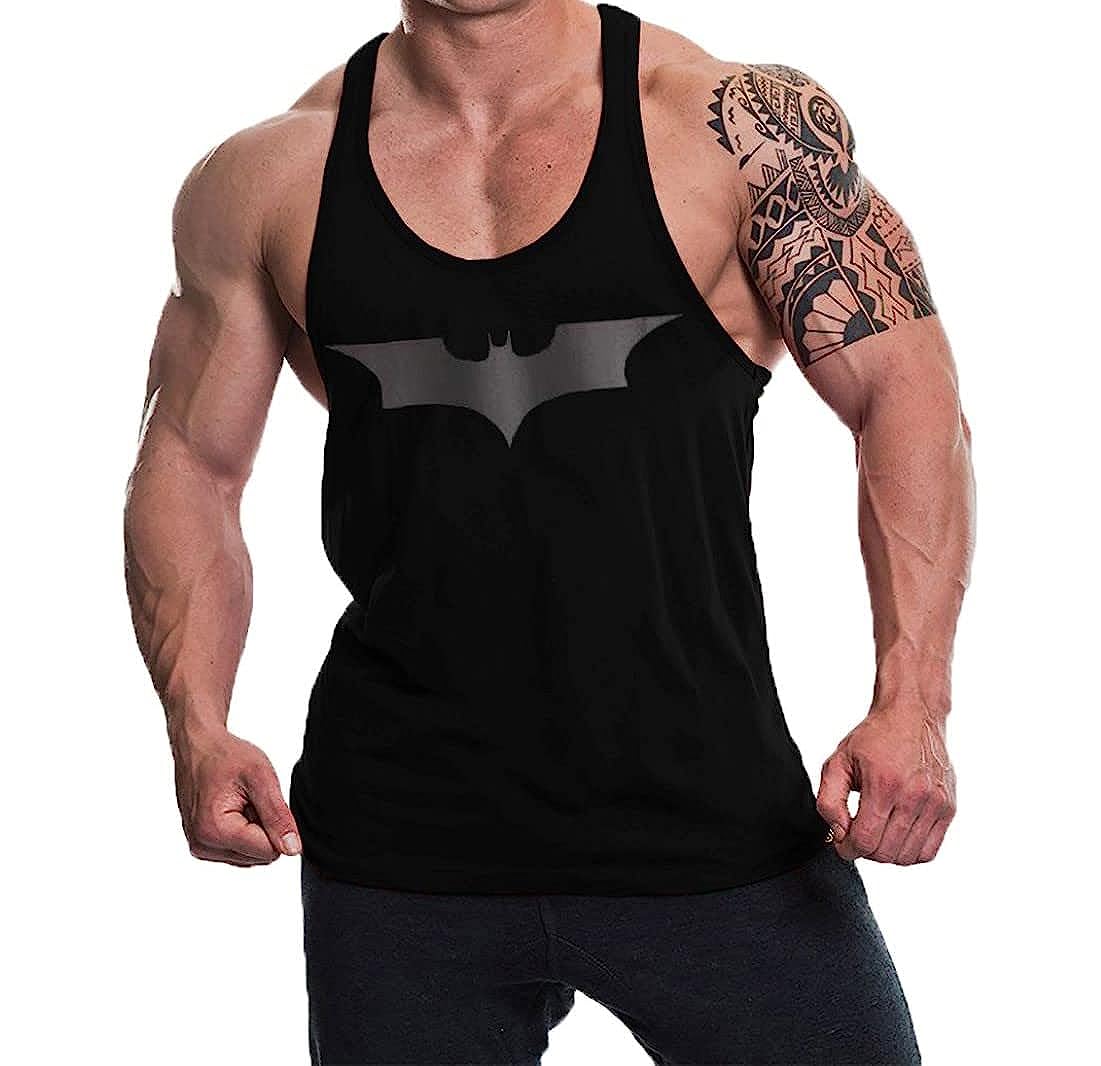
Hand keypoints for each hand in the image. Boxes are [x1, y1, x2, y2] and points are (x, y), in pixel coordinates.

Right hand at [171, 723, 300, 866]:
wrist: (199, 746)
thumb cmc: (226, 756)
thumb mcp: (261, 778)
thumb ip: (278, 816)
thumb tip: (293, 849)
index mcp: (214, 831)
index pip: (269, 851)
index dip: (276, 825)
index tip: (261, 799)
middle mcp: (203, 845)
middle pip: (260, 855)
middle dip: (264, 827)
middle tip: (250, 798)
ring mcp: (200, 847)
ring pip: (252, 855)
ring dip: (255, 829)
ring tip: (241, 801)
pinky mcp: (203, 845)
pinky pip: (239, 850)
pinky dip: (244, 830)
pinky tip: (235, 808)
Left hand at [816, 708, 955, 864]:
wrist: (912, 715)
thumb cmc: (873, 738)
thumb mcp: (837, 761)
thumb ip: (829, 801)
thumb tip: (839, 833)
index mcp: (884, 784)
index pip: (865, 840)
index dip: (848, 849)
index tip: (842, 842)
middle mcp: (914, 796)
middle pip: (886, 853)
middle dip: (864, 851)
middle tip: (857, 835)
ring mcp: (935, 804)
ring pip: (907, 857)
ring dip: (886, 854)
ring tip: (877, 833)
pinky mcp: (948, 808)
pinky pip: (929, 851)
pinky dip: (909, 853)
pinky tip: (896, 835)